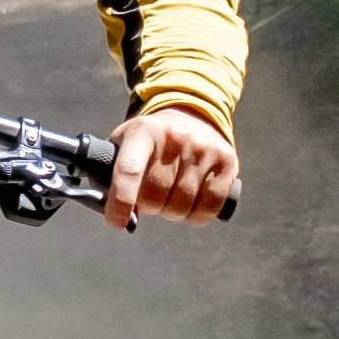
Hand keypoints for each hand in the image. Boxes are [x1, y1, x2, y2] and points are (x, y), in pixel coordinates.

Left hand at [115, 104, 240, 227]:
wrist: (192, 117)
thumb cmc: (151, 143)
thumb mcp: (126, 144)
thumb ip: (112, 177)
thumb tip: (118, 216)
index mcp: (143, 131)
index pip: (129, 169)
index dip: (121, 200)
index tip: (117, 221)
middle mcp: (175, 136)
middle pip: (155, 195)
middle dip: (149, 206)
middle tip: (150, 197)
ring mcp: (203, 148)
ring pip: (181, 206)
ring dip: (172, 212)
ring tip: (171, 196)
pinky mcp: (226, 161)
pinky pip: (209, 208)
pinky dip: (196, 216)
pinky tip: (191, 203)